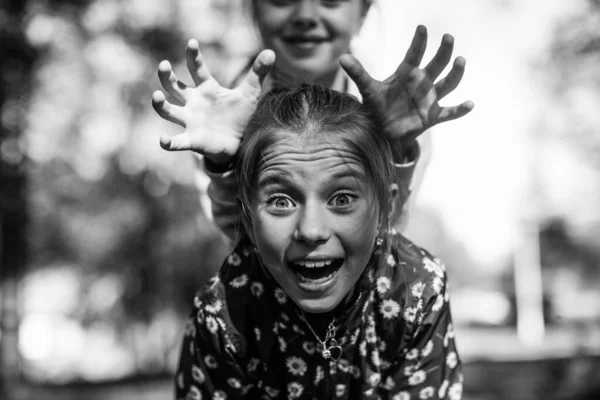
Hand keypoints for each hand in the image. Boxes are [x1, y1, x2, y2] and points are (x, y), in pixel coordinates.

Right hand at [152, 40, 274, 163]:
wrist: (239, 143)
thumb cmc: (239, 116)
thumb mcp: (250, 93)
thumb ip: (258, 73)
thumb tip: (271, 52)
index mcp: (206, 89)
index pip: (196, 69)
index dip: (193, 56)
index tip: (192, 42)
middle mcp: (194, 103)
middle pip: (174, 87)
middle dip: (167, 76)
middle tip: (163, 65)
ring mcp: (190, 121)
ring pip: (169, 111)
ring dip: (160, 105)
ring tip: (156, 96)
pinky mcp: (192, 140)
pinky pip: (177, 141)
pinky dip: (168, 142)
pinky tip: (163, 140)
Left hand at [340, 25, 473, 142]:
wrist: (382, 130)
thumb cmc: (377, 107)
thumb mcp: (368, 90)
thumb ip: (358, 73)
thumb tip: (342, 58)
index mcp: (406, 73)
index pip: (414, 54)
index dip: (418, 42)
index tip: (421, 28)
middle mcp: (421, 82)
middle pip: (436, 64)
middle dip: (443, 51)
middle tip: (448, 37)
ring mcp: (429, 98)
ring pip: (448, 83)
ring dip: (455, 73)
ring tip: (460, 61)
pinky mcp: (433, 115)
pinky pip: (450, 112)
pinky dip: (460, 110)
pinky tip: (470, 104)